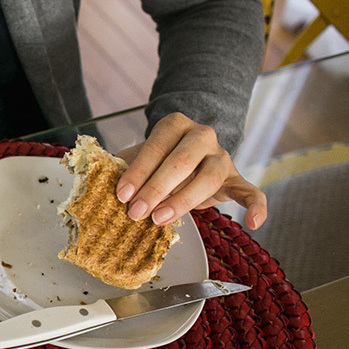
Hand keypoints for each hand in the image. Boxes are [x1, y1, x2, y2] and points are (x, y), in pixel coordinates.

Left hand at [115, 113, 266, 229]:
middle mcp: (202, 136)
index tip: (122, 194)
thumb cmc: (156, 159)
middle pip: (182, 161)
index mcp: (175, 125)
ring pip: (209, 177)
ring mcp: (222, 157)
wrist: (187, 153)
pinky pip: (251, 191)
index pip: (157, 146)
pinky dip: (257, 206)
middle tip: (136, 212)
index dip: (138, 172)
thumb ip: (119, 165)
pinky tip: (254, 223)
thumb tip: (92, 182)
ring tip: (161, 219)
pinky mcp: (236, 178)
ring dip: (183, 201)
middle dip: (156, 189)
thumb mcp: (136, 156)